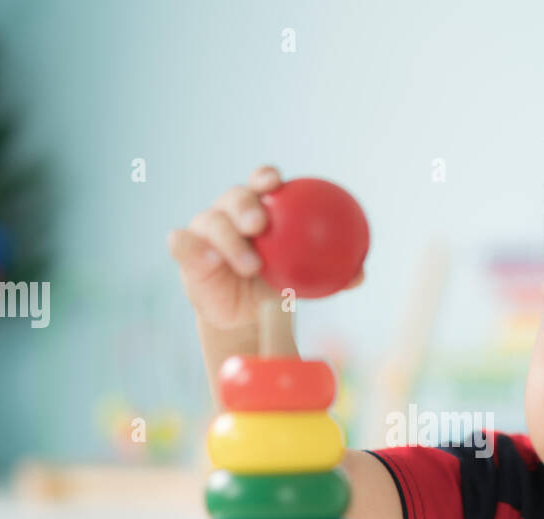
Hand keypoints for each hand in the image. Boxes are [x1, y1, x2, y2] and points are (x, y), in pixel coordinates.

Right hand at [166, 164, 364, 331]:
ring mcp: (206, 230)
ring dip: (229, 241)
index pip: (263, 183)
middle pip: (234, 197)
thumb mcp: (305, 281)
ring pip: (211, 222)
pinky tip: (208, 261)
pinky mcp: (187, 250)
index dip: (267, 177)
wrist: (245, 316)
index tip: (277, 182)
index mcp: (261, 207)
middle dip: (246, 205)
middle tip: (260, 224)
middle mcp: (231, 212)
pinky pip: (182, 244)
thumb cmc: (278, 288)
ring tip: (250, 265)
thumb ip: (332, 273)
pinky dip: (190, 248)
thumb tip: (361, 274)